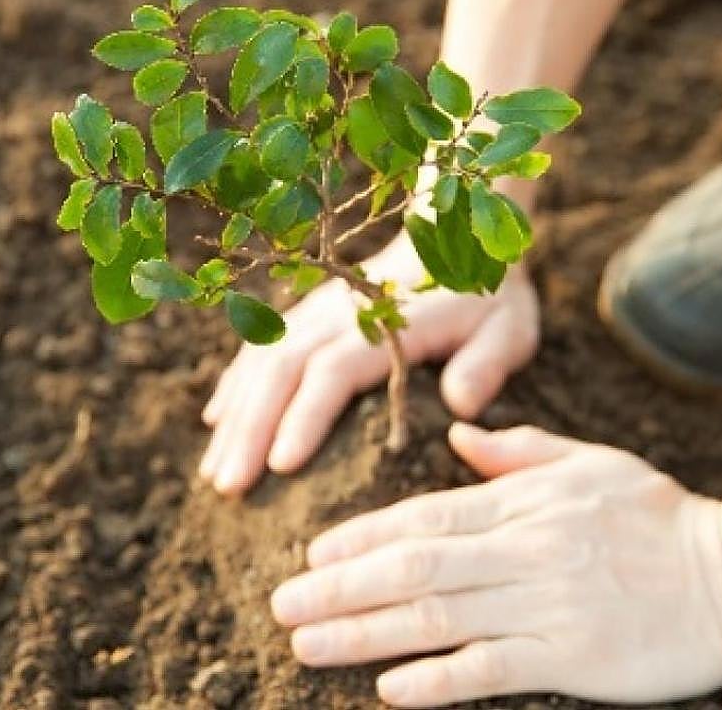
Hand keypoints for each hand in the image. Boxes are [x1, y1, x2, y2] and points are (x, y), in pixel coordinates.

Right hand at [199, 233, 540, 494]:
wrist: (456, 236)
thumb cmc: (486, 298)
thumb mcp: (508, 328)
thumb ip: (486, 364)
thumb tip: (460, 405)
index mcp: (386, 323)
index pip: (333, 371)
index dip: (305, 416)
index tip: (280, 466)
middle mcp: (339, 314)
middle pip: (281, 369)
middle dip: (251, 428)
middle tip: (228, 486)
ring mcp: (315, 311)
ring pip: (261, 361)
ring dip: (235, 416)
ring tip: (213, 473)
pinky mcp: (305, 314)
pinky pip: (259, 347)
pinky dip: (235, 384)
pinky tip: (216, 423)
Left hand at [270, 423, 721, 706]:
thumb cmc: (658, 514)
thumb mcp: (588, 462)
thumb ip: (517, 452)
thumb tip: (458, 436)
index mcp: (521, 501)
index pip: (423, 517)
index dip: (361, 538)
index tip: (311, 555)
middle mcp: (523, 550)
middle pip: (414, 569)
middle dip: (340, 588)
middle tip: (281, 606)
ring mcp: (546, 604)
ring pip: (437, 618)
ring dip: (364, 633)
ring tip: (308, 646)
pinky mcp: (573, 657)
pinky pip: (492, 669)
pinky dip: (437, 679)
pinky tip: (388, 688)